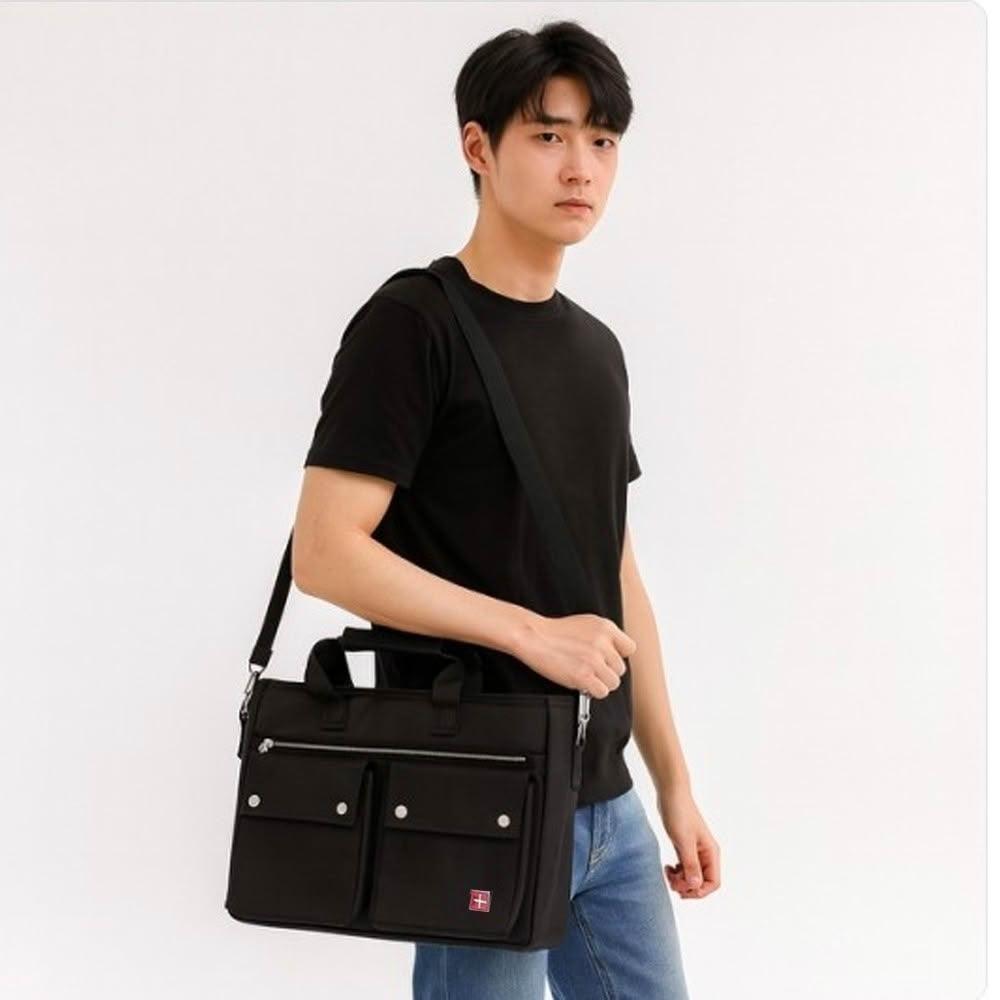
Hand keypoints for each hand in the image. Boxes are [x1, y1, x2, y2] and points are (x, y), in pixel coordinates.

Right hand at [511, 613, 635, 697]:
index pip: (629, 649)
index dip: (617, 656)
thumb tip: (616, 651)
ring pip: (613, 682)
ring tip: (586, 676)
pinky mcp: (583, 676)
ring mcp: (593, 660)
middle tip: (590, 668)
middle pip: (620, 669)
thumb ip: (605, 636)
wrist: (533, 636)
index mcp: (606, 628)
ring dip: (600, 682)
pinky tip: (582, 683)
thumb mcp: (587, 623)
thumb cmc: (556, 631)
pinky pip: (602, 692)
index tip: (606, 659)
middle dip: (606, 671)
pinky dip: (592, 691)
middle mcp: (602, 643)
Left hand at [656, 784, 719, 899]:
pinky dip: (677, 873)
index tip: (682, 888)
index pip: (713, 883)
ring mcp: (695, 852)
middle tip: (671, 880)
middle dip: (687, 887)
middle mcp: (706, 854)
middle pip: (702, 883)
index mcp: (711, 853)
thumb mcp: (683, 841)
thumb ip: (690, 864)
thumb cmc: (679, 814)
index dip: (699, 891)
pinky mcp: (685, 848)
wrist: (671, 794)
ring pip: (692, 877)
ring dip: (680, 881)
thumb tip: (696, 886)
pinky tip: (668, 868)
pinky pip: (684, 869)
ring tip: (668, 873)